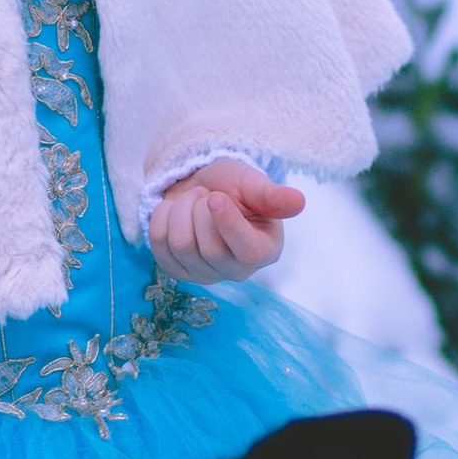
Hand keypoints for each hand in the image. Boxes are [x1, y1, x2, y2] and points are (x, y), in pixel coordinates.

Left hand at [147, 158, 307, 284]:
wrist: (201, 188)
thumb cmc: (233, 187)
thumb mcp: (253, 184)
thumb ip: (273, 196)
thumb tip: (299, 202)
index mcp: (265, 251)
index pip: (248, 252)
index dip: (228, 224)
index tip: (217, 197)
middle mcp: (236, 270)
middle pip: (209, 250)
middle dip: (201, 211)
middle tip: (206, 194)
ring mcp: (203, 274)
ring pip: (181, 246)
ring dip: (181, 210)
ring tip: (193, 200)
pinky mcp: (175, 270)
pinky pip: (158, 244)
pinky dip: (162, 217)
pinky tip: (175, 210)